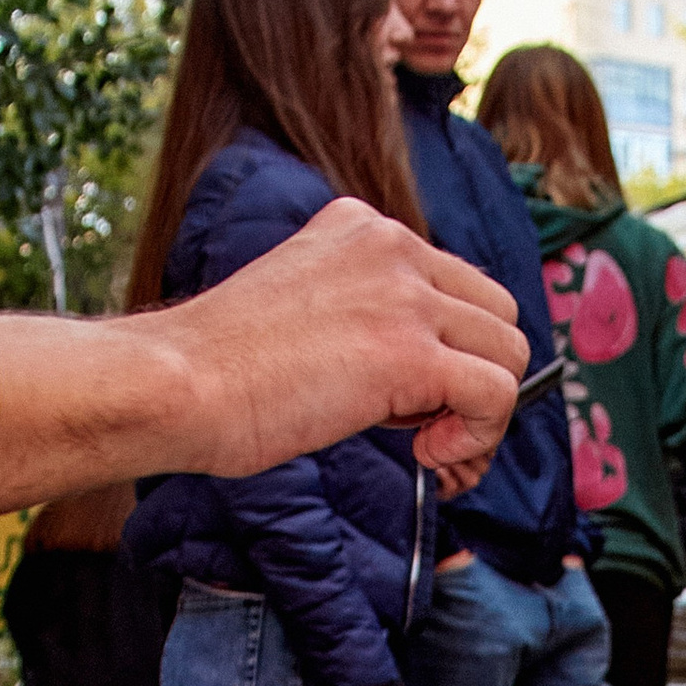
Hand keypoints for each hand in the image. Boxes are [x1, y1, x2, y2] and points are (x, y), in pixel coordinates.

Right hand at [0, 202, 525, 509]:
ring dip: (481, 418)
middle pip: (497, 317)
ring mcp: (404, 296)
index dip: (452, 354)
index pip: (458, 285)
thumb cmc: (218, 370)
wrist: (176, 384)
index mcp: (362, 228)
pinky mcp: (409, 353)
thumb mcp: (302, 309)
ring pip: (509, 355)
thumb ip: (363, 316)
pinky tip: (424, 458)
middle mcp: (391, 246)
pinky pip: (497, 396)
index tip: (414, 406)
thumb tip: (426, 377)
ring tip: (427, 451)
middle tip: (428, 436)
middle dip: (478, 385)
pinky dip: (476, 439)